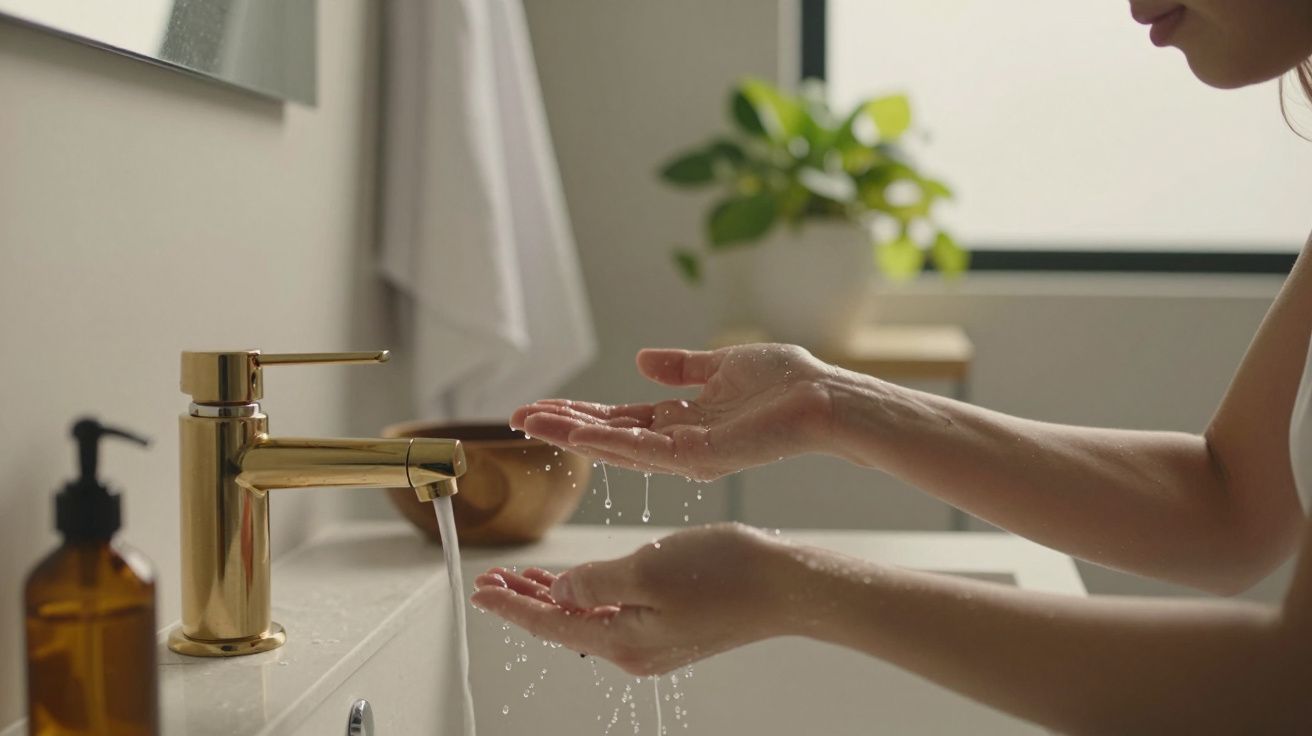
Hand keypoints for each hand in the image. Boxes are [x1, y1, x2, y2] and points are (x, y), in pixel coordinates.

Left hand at [470, 523, 790, 675]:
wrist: (784, 586)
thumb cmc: (723, 573)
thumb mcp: (645, 569)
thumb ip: (593, 582)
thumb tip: (559, 593)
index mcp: (623, 640)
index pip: (550, 624)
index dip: (512, 605)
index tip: (481, 590)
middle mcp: (635, 650)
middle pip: (564, 624)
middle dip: (525, 600)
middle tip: (493, 579)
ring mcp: (655, 641)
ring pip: (588, 617)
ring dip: (554, 595)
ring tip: (524, 578)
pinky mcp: (673, 628)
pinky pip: (615, 612)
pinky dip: (588, 595)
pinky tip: (579, 582)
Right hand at [509, 344, 836, 479]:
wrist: (825, 398)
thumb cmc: (786, 383)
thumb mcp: (723, 366)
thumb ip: (683, 368)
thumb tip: (642, 359)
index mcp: (681, 419)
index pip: (619, 418)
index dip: (580, 412)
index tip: (541, 406)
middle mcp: (677, 442)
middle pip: (608, 435)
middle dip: (563, 425)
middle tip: (517, 418)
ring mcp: (685, 454)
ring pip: (617, 445)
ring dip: (573, 432)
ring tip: (531, 421)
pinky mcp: (698, 458)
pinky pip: (644, 450)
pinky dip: (608, 441)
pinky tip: (575, 430)